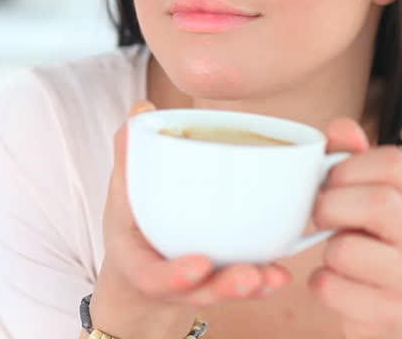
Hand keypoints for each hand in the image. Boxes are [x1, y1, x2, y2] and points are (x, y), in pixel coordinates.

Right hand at [89, 101, 292, 338]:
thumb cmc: (133, 224)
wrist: (140, 267)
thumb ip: (128, 153)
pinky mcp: (220, 284)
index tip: (199, 265)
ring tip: (269, 275)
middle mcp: (171, 283)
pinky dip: (263, 283)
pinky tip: (281, 273)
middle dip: (225, 286)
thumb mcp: (121, 191)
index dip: (176, 275)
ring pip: (224, 292)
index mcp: (139, 264)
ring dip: (250, 286)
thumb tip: (141, 109)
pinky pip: (243, 288)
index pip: (154, 277)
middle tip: (249, 275)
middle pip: (199, 292)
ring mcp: (198, 287)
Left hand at [310, 117, 401, 338]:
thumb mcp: (365, 195)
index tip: (331, 181)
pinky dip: (320, 283)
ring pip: (347, 250)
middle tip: (320, 216)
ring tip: (334, 250)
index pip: (393, 162)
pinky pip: (331, 287)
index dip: (348, 167)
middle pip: (376, 202)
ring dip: (326, 248)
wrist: (392, 308)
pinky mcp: (389, 313)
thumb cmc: (371, 241)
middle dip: (330, 206)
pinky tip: (334, 281)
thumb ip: (351, 158)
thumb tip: (341, 127)